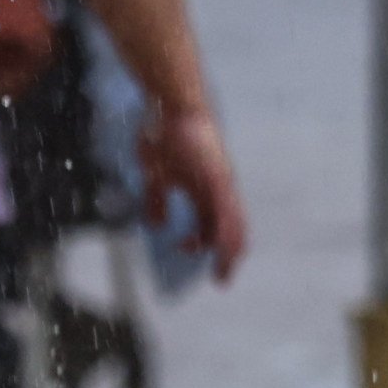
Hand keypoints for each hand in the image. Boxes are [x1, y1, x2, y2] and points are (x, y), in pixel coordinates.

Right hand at [138, 104, 249, 281]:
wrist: (174, 107)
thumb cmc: (165, 136)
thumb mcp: (155, 175)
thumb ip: (156, 200)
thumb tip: (154, 224)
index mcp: (206, 191)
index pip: (215, 226)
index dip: (212, 248)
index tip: (203, 265)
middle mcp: (220, 190)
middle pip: (231, 230)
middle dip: (226, 258)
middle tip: (220, 280)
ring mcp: (221, 184)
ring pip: (233, 225)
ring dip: (228, 251)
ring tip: (223, 272)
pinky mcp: (218, 178)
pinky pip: (226, 211)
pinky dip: (225, 232)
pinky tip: (221, 248)